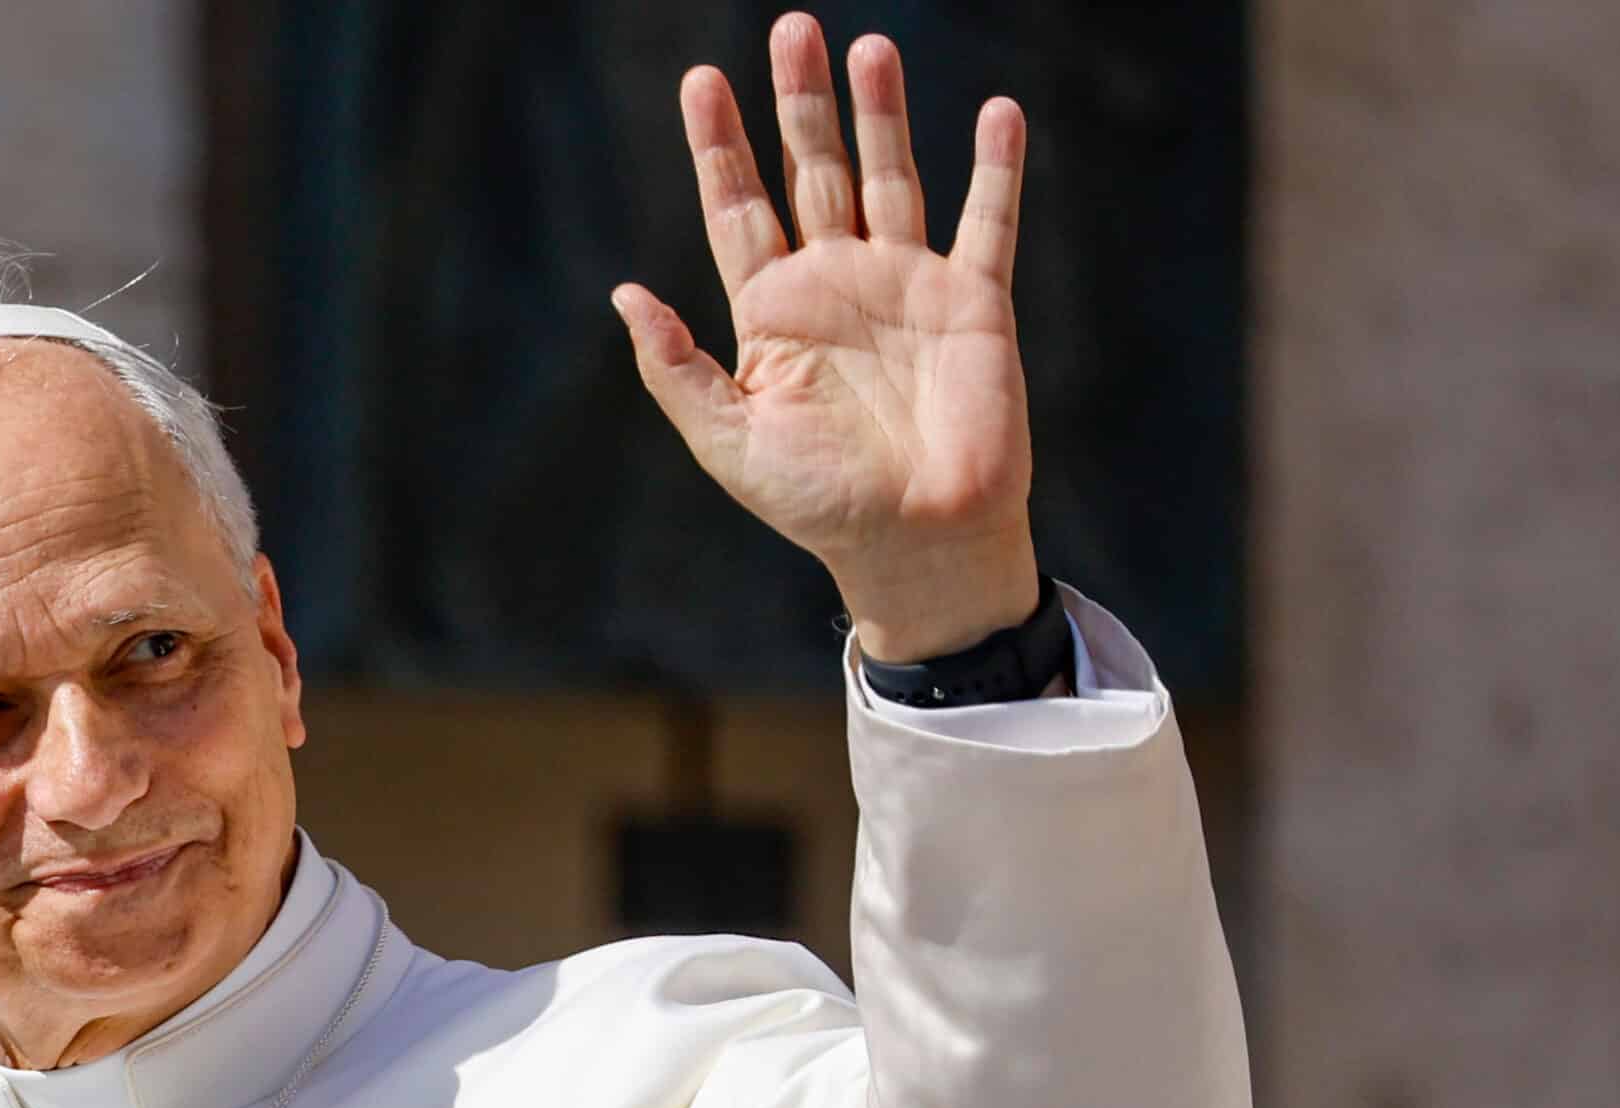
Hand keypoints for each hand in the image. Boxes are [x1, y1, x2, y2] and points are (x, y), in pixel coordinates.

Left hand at [614, 13, 1039, 662]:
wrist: (916, 544)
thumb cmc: (817, 503)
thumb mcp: (727, 440)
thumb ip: (676, 367)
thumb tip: (624, 294)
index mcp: (772, 311)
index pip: (739, 206)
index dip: (720, 146)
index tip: (702, 80)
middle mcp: (837, 282)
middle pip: (813, 170)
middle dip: (799, 103)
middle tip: (791, 28)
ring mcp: (907, 285)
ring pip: (890, 177)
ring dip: (882, 114)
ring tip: (867, 49)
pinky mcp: (974, 303)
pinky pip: (987, 223)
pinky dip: (994, 170)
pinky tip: (995, 113)